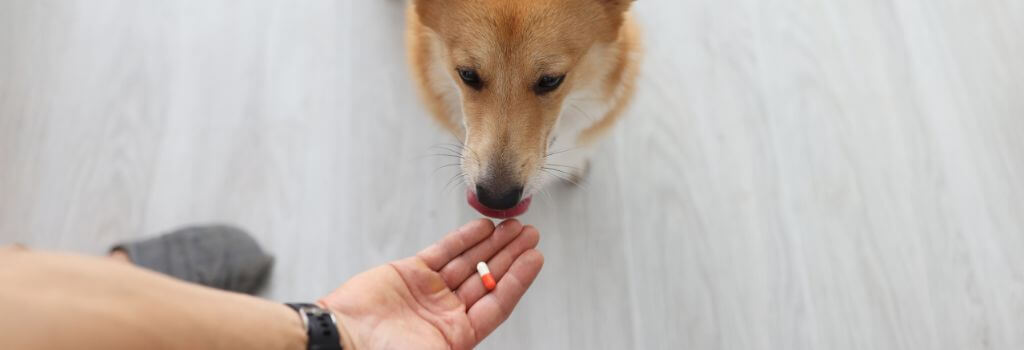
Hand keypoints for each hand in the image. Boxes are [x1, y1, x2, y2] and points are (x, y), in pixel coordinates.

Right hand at [319, 219, 543, 349]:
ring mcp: (429, 291)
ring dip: (492, 243)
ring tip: (513, 226)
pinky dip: (464, 238)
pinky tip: (483, 226)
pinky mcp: (410, 273)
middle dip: (510, 256)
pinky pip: (444, 252)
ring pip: (469, 261)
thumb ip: (458, 345)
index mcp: (456, 336)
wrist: (341, 337)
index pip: (497, 303)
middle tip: (531, 235)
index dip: (518, 280)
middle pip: (487, 278)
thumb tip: (473, 348)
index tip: (536, 258)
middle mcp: (446, 312)